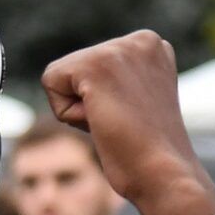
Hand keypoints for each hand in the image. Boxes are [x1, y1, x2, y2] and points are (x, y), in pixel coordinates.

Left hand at [41, 32, 214, 214]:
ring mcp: (119, 48)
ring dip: (80, 110)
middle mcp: (141, 39)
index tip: (134, 117)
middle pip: (76, 69)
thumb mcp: (138, 103)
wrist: (164, 175)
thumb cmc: (150, 155)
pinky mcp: (95, 64)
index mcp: (153, 46)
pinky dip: (67, 113)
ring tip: (116, 122)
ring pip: (62, 77)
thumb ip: (119, 82)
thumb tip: (90, 85)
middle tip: (124, 124)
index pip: (94, 65)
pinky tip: (101, 121)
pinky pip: (50, 83)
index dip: (104, 101)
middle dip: (89, 103)